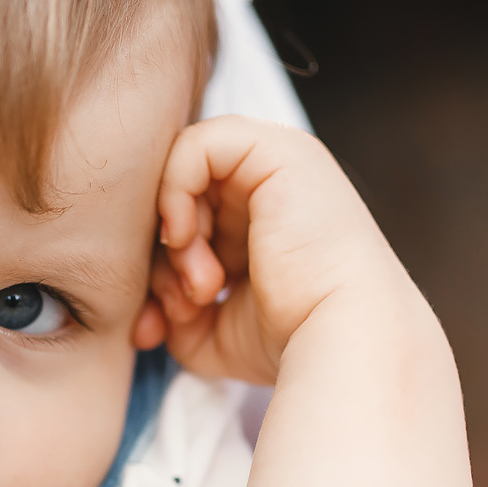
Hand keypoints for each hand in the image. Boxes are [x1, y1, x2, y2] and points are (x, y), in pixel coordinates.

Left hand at [135, 116, 409, 384]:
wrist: (343, 339)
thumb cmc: (291, 340)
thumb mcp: (212, 329)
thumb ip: (173, 308)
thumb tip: (144, 312)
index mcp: (264, 220)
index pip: (187, 220)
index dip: (163, 267)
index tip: (167, 320)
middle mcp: (272, 184)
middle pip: (179, 200)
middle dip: (165, 259)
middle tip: (185, 304)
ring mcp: (277, 160)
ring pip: (182, 175)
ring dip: (173, 238)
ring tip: (201, 287)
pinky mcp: (275, 149)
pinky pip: (193, 146)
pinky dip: (173, 193)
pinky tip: (185, 239)